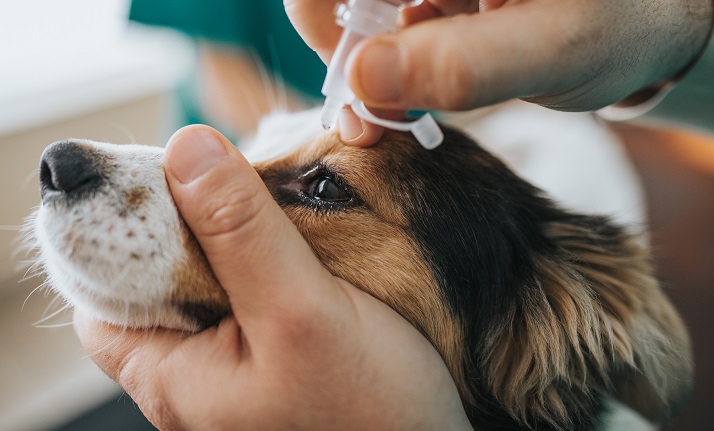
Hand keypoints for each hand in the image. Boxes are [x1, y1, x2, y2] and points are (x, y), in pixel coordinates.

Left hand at [75, 126, 472, 430]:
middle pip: (157, 276)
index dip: (121, 228)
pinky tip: (296, 242)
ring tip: (272, 206)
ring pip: (207, 280)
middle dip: (188, 221)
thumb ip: (242, 232)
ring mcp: (230, 370)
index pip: (101, 288)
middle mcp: (190, 377)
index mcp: (170, 376)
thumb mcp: (301, 310)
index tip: (167, 174)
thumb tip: (187, 148)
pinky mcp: (269, 359)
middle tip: (234, 178)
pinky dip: (262, 258)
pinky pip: (246, 294)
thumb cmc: (372, 411)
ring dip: (232, 235)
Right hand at [285, 0, 713, 143]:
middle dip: (346, 48)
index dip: (321, 15)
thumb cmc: (619, 27)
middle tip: (371, 117)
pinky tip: (413, 90)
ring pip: (360, 5)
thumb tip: (361, 82)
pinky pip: (384, 17)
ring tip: (396, 114)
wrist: (651, 19)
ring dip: (363, 62)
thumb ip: (462, 67)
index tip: (350, 83)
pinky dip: (385, 59)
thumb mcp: (553, 52)